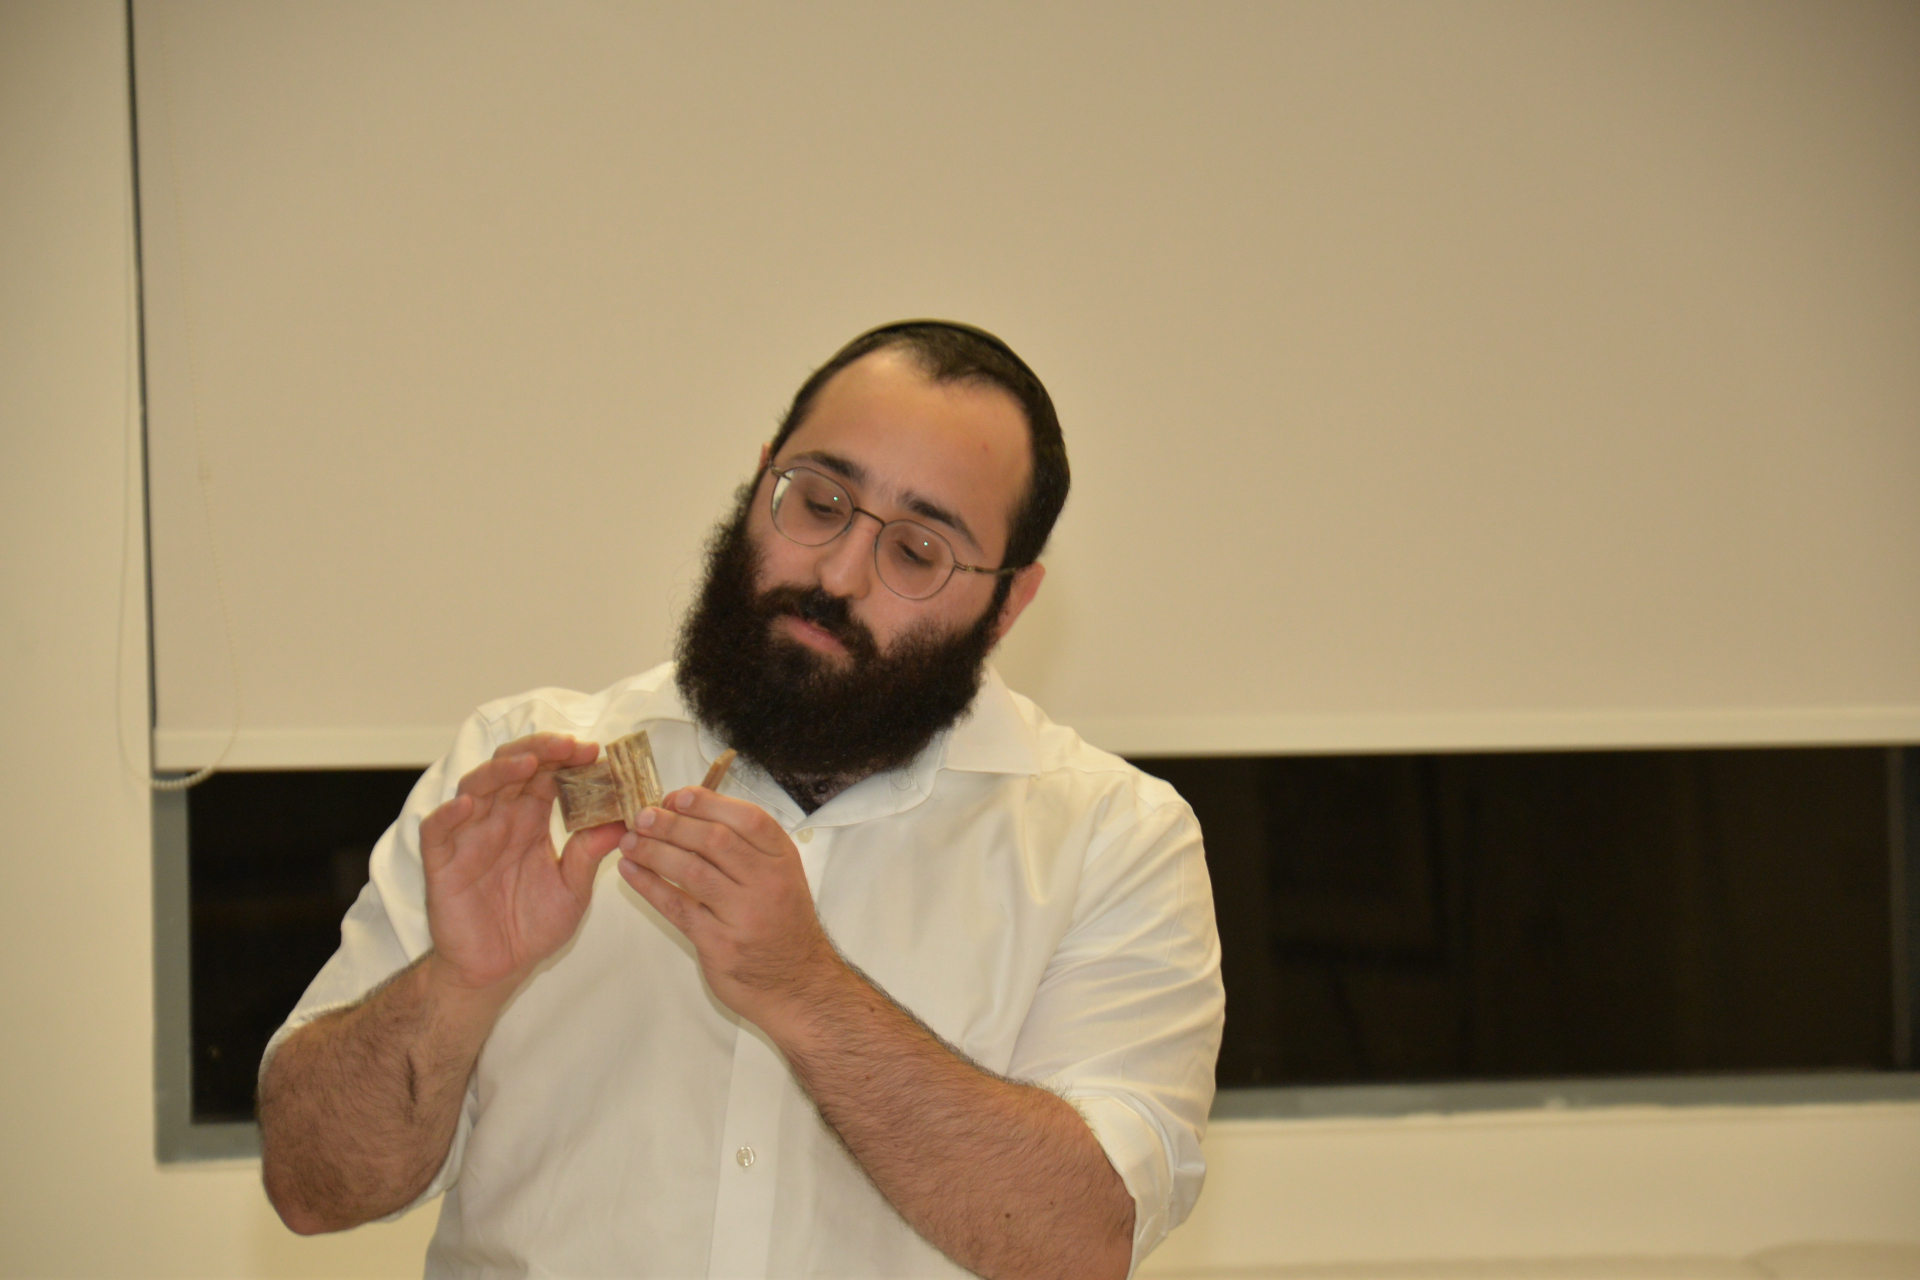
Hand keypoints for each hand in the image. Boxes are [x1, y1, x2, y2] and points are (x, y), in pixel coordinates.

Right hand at [419, 733, 625, 992]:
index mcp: (530, 821)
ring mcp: (468, 838)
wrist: (498, 970)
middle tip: (570, 747)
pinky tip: (466, 805)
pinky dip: (447, 814)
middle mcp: (499, 820)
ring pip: (475, 787)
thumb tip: (625, 819)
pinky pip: (436, 830)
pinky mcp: (442, 863)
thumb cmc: (533, 926)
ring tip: (528, 763)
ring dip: (499, 771)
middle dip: (540, 751)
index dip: (566, 759)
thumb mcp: (572, 888)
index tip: (595, 752)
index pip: (546, 775)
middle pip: (512, 768)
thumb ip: (590, 853)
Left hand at [615, 786, 841, 1029]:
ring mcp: (744, 915)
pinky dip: (649, 886)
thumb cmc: (781, 926)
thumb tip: (692, 814)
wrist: (797, 984)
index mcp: (783, 860)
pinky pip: (677, 907)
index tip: (677, 796)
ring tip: (630, 841)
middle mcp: (767, 883)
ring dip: (655, 852)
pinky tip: (630, 872)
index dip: (709, 803)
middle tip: (643, 816)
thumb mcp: (781, 878)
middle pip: (715, 840)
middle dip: (673, 824)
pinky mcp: (720, 943)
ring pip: (692, 871)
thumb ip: (747, 849)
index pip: (747, 819)